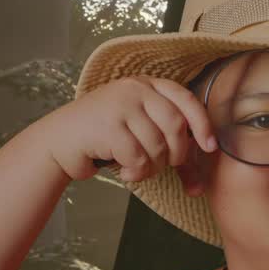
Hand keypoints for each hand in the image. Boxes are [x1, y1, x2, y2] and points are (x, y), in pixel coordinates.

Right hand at [42, 76, 217, 182]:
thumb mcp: (139, 132)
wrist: (60, 141)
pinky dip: (137, 172)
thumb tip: (200, 185)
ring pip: (157, 145)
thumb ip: (168, 146)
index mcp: (147, 84)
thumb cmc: (104, 139)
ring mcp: (120, 104)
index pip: (186, 99)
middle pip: (176, 126)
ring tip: (138, 169)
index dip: (202, 124)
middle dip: (176, 154)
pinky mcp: (108, 126)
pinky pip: (139, 157)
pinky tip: (126, 172)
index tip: (209, 147)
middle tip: (163, 165)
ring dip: (153, 167)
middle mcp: (135, 88)